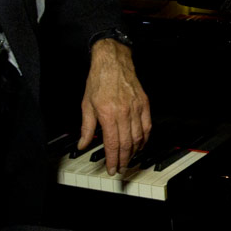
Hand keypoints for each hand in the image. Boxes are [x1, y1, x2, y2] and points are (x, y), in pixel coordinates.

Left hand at [81, 39, 151, 171]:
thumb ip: (86, 128)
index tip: (111, 168)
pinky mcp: (144, 104)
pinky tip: (140, 145)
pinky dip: (145, 139)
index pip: (112, 144)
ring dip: (134, 152)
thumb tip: (83, 144)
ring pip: (138, 137)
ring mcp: (136, 108)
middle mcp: (123, 112)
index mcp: (108, 114)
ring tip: (128, 159)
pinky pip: (147, 126)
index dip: (112, 159)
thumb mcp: (86, 105)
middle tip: (120, 168)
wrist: (113, 61)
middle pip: (126, 144)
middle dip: (123, 160)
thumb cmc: (99, 80)